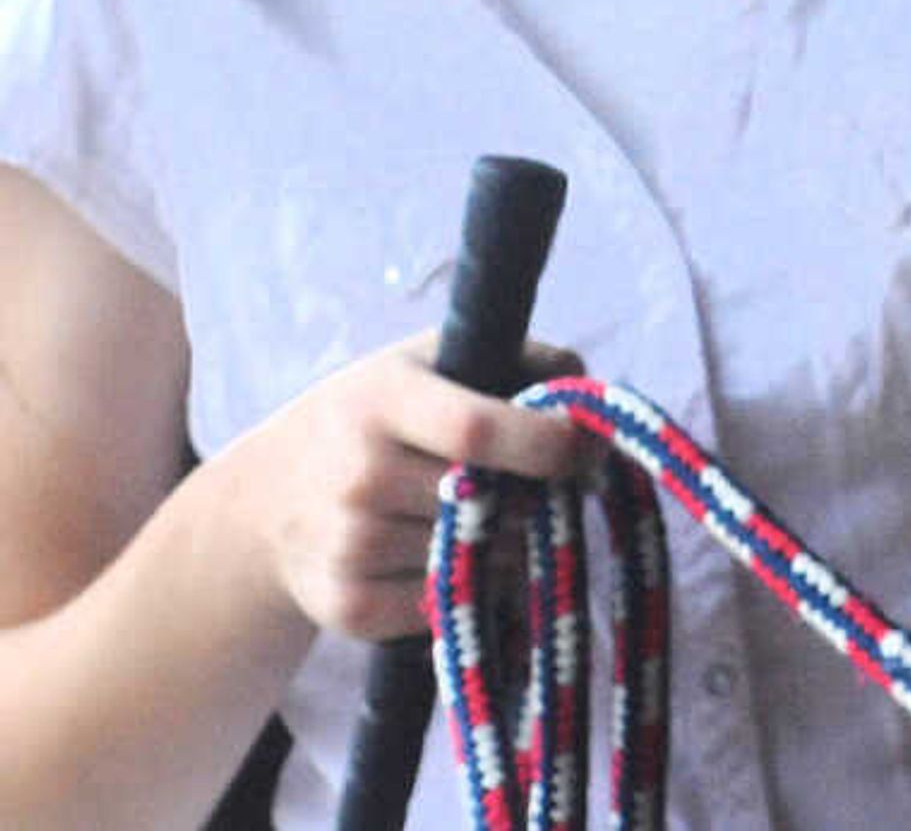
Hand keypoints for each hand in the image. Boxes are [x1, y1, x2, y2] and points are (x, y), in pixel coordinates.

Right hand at [195, 332, 593, 641]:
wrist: (264, 503)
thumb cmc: (375, 419)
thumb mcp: (428, 364)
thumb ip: (519, 361)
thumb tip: (589, 399)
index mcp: (383, 402)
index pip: (477, 430)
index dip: (547, 443)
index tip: (586, 448)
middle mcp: (360, 475)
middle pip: (489, 500)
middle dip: (537, 498)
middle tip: (548, 488)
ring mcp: (349, 546)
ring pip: (480, 557)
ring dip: (509, 544)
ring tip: (489, 518)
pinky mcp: (347, 607)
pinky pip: (449, 606)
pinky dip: (473, 589)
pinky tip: (456, 559)